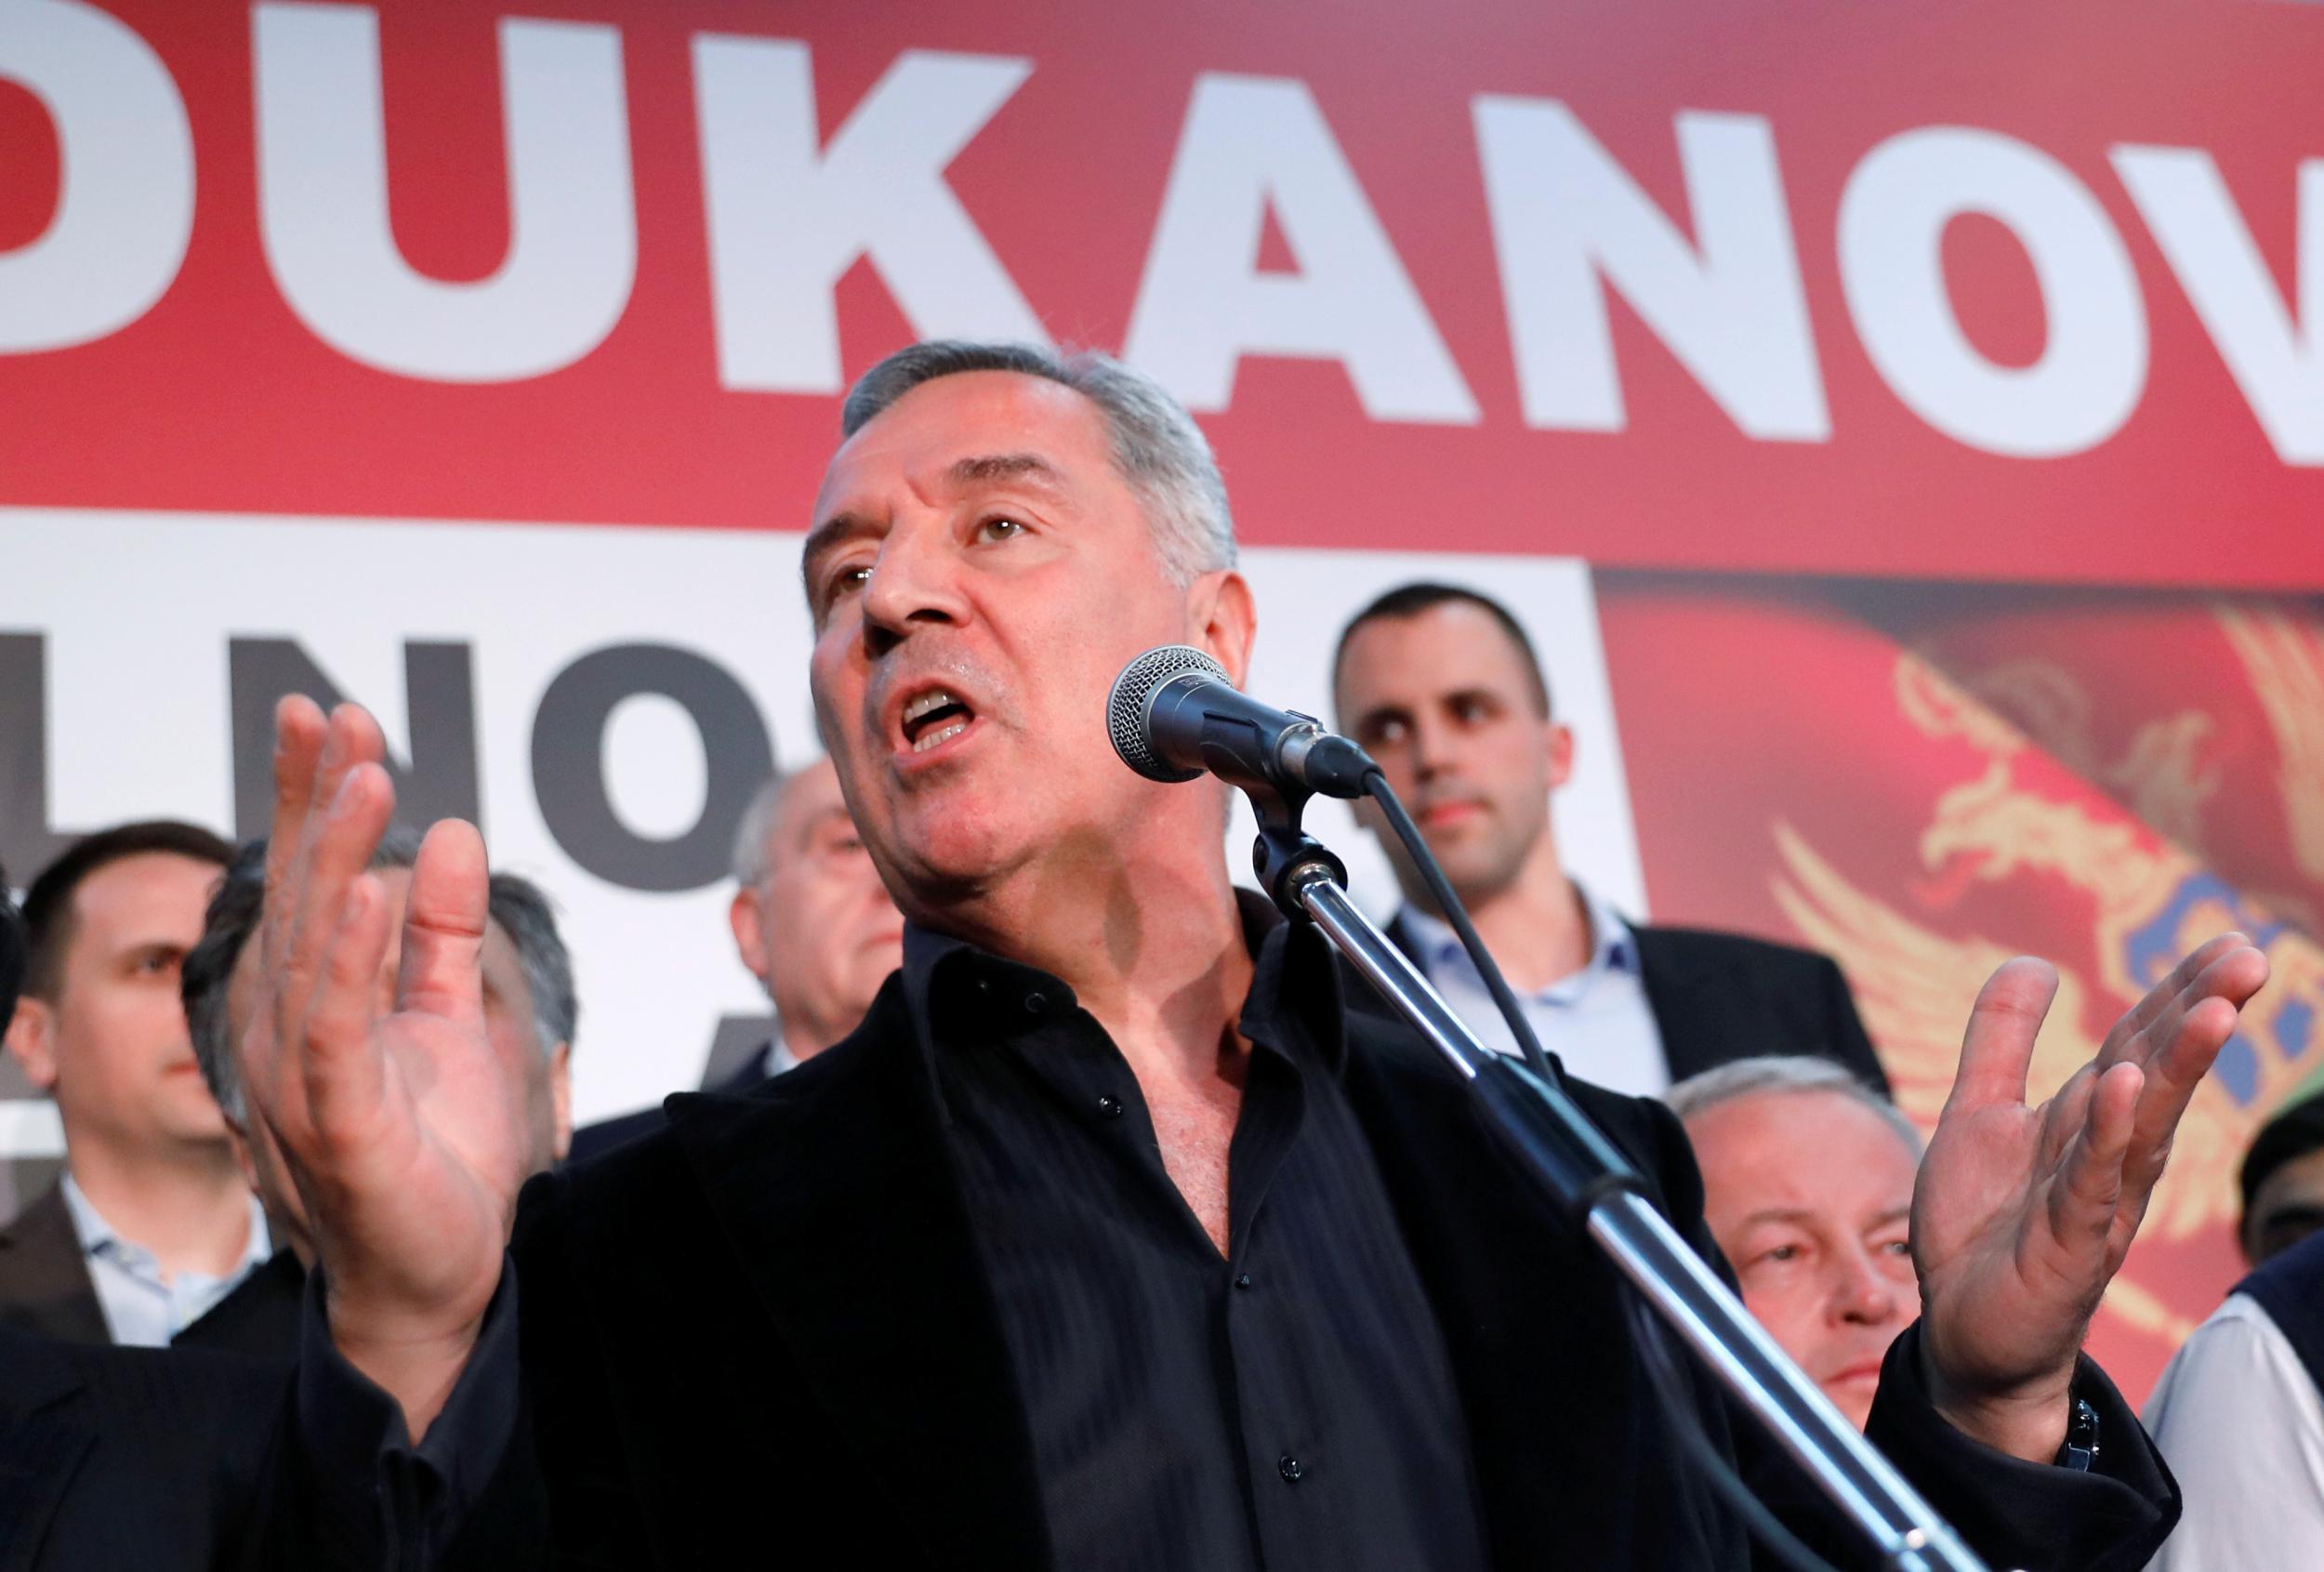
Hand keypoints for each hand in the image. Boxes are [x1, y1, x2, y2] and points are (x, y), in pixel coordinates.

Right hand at [242, 697, 525, 1434]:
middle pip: (297, 897)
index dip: (317, 799)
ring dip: (336, 859)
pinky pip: (335, 1033)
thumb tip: (457, 835)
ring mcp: (304, 1080)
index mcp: (314, 1003)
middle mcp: (289, 1032)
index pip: (310, 881)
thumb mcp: (454, 1022)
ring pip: (309, 952)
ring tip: (368, 779)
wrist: (443, 1281)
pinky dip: (348, 962)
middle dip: (315, 803)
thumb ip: (449, 938)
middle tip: (335, 713)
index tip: (338, 717)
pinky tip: (370, 894)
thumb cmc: (437, 1157)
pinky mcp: (339, 1127)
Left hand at [1912, 934, 2268, 1460]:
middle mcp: (2109, 1154)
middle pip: (2158, 1071)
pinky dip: (2110, 1134)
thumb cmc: (1985, 1226)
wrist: (1965, 1334)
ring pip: (2144, 1123)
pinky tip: (2127, 1087)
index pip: (2141, 1043)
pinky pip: (2091, 1181)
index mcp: (2092, 1119)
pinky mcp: (2068, 1244)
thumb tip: (2034, 962)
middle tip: (2251, 958)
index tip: (2230, 943)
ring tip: (2213, 1011)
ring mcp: (2094, 1199)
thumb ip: (2000, 1040)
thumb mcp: (1979, 1113)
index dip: (2180, 992)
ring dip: (2177, 1067)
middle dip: (2200, 1014)